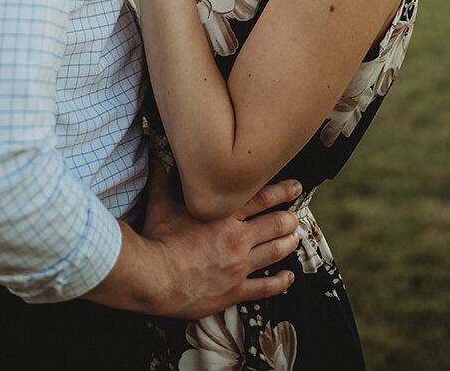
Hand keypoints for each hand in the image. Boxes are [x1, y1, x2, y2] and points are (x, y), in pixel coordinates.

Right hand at [140, 164, 299, 318]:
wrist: (154, 277)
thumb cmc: (158, 241)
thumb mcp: (160, 205)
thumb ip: (162, 180)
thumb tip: (155, 157)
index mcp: (223, 215)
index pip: (261, 197)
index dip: (282, 191)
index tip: (295, 187)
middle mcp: (236, 238)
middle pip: (274, 224)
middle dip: (289, 219)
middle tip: (295, 217)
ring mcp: (238, 266)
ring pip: (274, 252)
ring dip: (288, 244)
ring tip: (295, 240)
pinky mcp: (234, 291)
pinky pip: (264, 287)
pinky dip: (280, 282)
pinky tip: (289, 277)